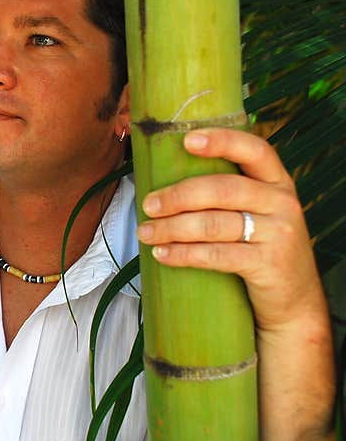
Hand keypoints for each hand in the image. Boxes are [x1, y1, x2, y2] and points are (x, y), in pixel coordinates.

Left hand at [134, 127, 326, 332]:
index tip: (187, 140)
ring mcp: (279, 233)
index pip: (254, 150)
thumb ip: (228, 194)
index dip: (222, 141)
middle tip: (148, 204)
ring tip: (145, 233)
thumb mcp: (257, 213)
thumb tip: (166, 183)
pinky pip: (217, 255)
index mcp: (277, 181)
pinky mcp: (269, 264)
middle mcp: (282, 202)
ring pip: (215, 224)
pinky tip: (162, 254)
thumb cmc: (260, 248)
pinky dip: (184, 254)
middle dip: (179, 196)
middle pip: (223, 189)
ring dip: (172, 228)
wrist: (294, 300)